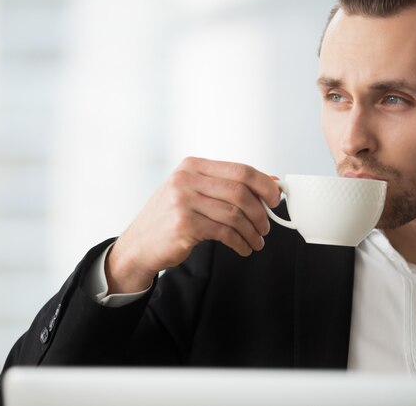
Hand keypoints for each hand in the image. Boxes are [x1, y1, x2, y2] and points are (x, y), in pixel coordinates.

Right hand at [105, 157, 280, 293]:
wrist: (139, 245)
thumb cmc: (171, 219)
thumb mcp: (195, 194)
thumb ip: (228, 186)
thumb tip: (272, 182)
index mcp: (192, 166)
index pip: (240, 170)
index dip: (264, 185)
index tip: (276, 198)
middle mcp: (186, 179)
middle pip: (241, 191)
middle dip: (260, 212)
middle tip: (266, 226)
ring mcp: (183, 201)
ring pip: (235, 214)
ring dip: (252, 231)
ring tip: (257, 241)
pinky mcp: (184, 225)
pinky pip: (225, 232)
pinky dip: (240, 242)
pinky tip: (243, 247)